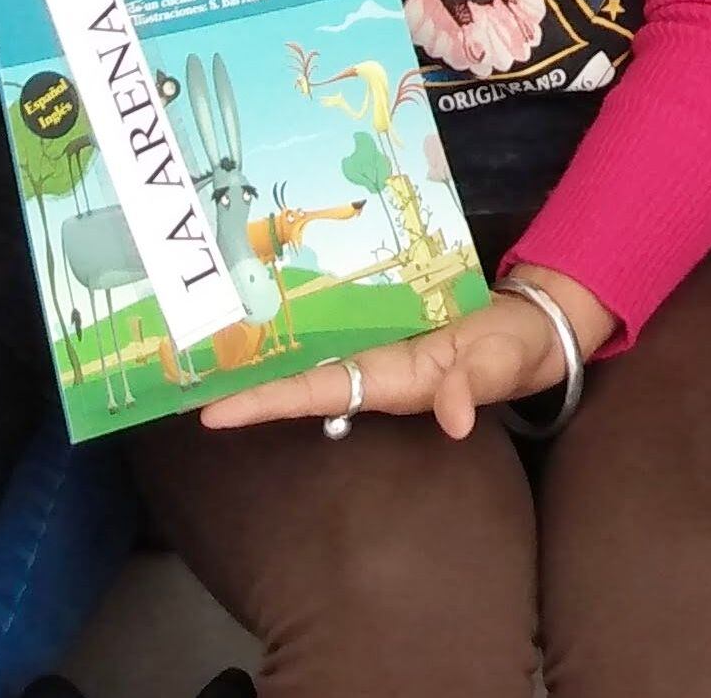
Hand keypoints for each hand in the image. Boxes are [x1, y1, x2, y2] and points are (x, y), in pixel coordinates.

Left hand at [202, 270, 615, 440]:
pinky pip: (334, 315)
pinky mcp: (386, 314)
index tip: (210, 412)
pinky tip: (268, 291)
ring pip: (309, 344)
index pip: (315, 394)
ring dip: (264, 342)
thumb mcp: (498, 366)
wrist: (530, 327)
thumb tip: (456, 420)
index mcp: (390, 382)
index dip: (264, 402)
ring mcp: (375, 339)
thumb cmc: (511, 352)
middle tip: (181, 366)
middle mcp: (371, 364)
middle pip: (295, 373)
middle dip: (242, 374)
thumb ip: (475, 388)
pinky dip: (301, 309)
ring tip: (206, 330)